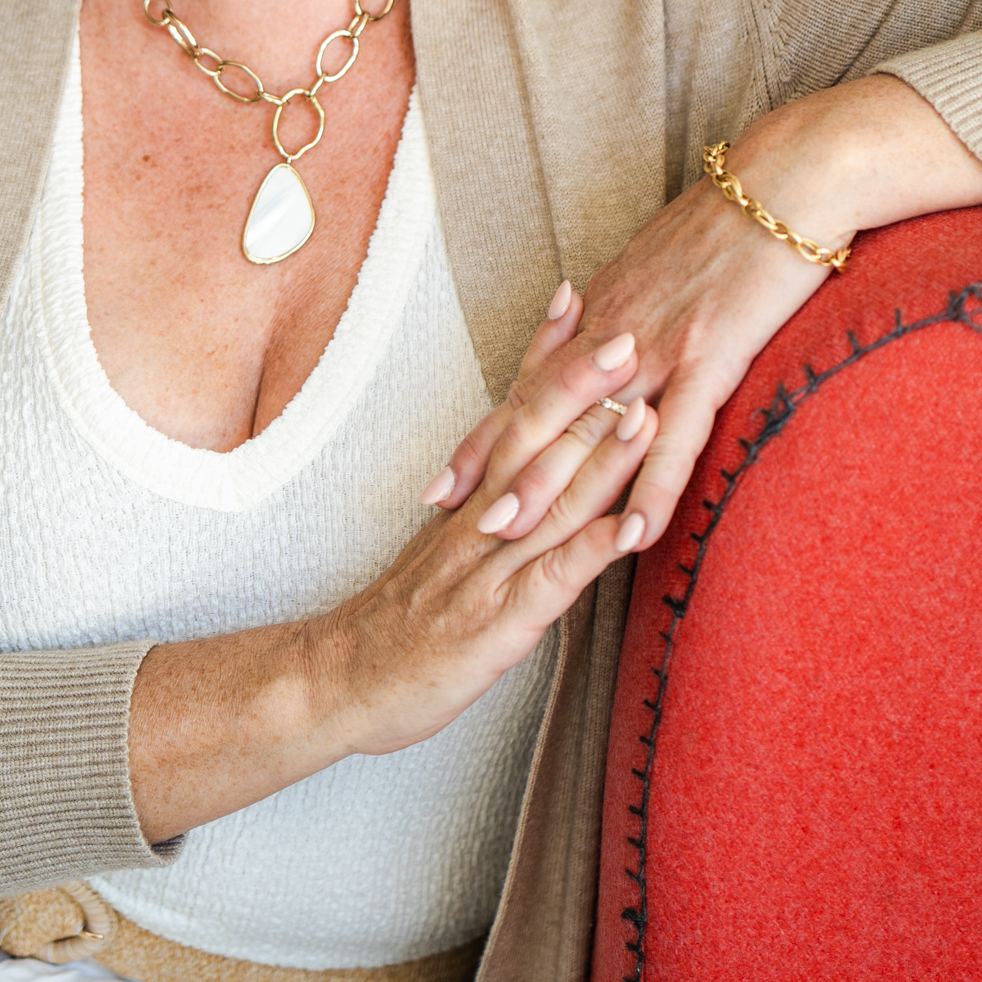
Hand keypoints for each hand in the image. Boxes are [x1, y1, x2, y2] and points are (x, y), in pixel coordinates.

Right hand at [129, 338, 655, 837]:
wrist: (338, 681)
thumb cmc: (401, 623)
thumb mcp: (447, 552)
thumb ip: (490, 512)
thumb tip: (535, 473)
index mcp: (472, 499)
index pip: (512, 409)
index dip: (544, 356)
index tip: (577, 299)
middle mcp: (481, 520)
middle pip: (534, 437)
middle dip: (583, 385)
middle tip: (627, 331)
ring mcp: (488, 567)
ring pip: (550, 499)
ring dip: (601, 455)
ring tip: (643, 410)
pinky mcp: (498, 622)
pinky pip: (551, 581)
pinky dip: (593, 551)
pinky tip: (634, 529)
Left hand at [425, 75, 981, 555]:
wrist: (785, 178)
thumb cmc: (734, 213)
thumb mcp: (661, 258)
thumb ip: (628, 301)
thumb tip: (600, 321)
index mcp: (605, 308)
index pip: (532, 382)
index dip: (487, 431)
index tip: (447, 475)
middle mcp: (616, 328)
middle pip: (541, 407)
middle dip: (493, 465)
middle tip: (447, 514)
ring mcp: (659, 346)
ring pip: (590, 426)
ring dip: (547, 484)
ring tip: (508, 533)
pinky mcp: (710, 355)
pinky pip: (675, 434)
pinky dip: (652, 487)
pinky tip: (635, 534)